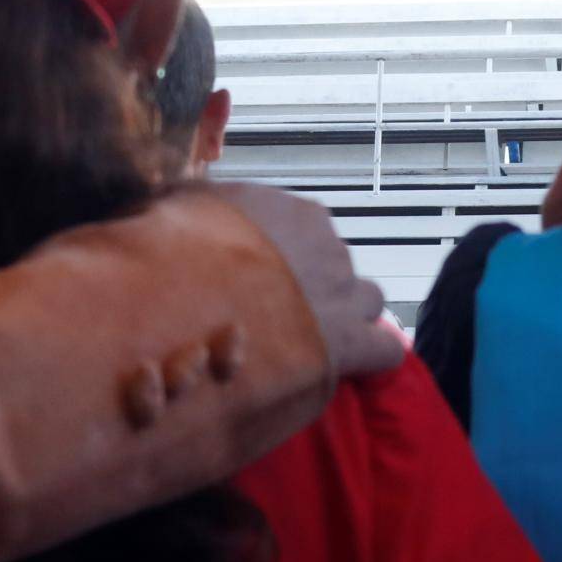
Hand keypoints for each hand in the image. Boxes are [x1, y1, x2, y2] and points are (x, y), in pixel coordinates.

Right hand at [188, 181, 404, 378]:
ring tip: (310, 336)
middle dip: (313, 282)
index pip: (304, 226)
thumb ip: (193, 200)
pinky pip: (383, 350)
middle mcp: (330, 248)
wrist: (200, 298)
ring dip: (345, 314)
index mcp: (298, 213)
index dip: (283, 249)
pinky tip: (348, 363)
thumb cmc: (183, 247)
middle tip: (275, 306)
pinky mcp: (352, 344)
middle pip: (333, 263)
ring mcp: (345, 296)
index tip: (257, 268)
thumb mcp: (179, 203)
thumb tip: (178, 198)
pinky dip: (369, 355)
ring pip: (365, 301)